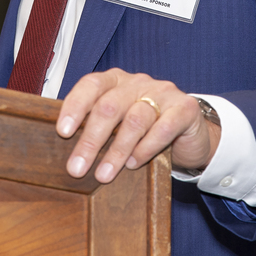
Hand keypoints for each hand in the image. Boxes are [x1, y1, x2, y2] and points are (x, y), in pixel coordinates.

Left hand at [56, 68, 219, 182]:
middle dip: (91, 140)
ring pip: (134, 119)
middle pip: (109, 106)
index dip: (75, 106)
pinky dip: (146, 148)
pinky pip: (163, 127)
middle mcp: (138, 82)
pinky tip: (134, 163)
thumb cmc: (146, 130)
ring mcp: (163, 92)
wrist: (191, 134)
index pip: (91, 85)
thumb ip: (98, 127)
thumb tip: (67, 152)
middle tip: (77, 168)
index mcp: (116, 81)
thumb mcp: (119, 124)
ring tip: (104, 174)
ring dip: (116, 151)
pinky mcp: (184, 108)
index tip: (63, 132)